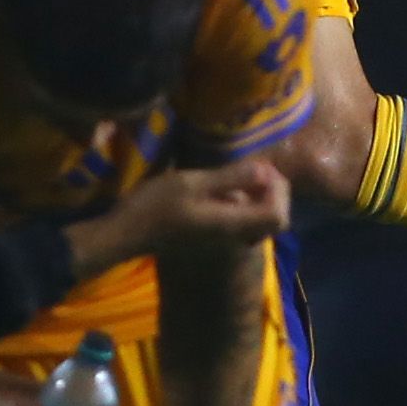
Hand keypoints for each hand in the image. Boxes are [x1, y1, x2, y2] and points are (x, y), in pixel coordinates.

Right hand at [72, 161, 289, 272]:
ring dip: (259, 196)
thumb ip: (230, 178)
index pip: (278, 215)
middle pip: (275, 221)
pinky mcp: (212, 235)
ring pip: (259, 221)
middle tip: (257, 167)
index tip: (262, 167)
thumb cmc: (155, 205)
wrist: (126, 234)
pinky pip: (243, 221)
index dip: (280, 190)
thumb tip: (265, 171)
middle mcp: (234, 235)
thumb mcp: (192, 183)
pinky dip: (245, 203)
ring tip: (244, 173)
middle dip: (274, 192)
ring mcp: (223, 238)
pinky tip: (226, 187)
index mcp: (232, 223)